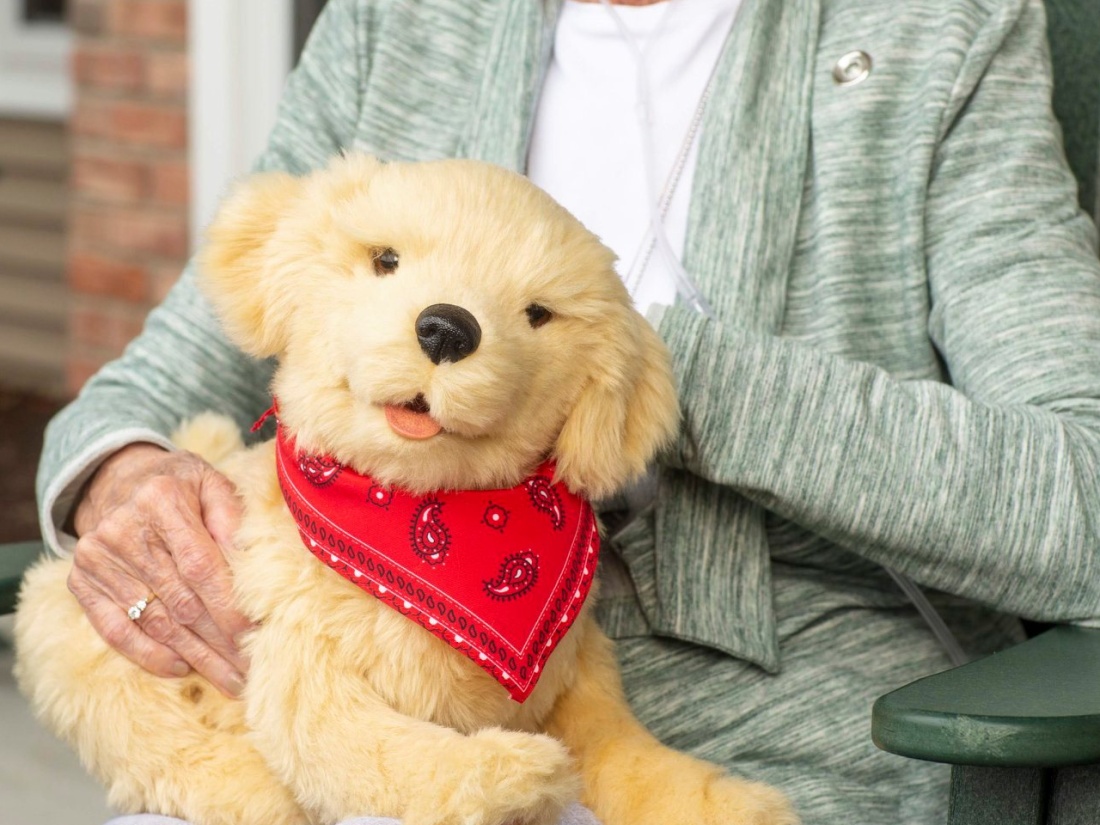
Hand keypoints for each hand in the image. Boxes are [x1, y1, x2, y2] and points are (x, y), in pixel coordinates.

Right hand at [69, 443, 251, 696]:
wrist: (117, 479)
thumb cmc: (179, 485)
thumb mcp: (212, 483)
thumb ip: (233, 518)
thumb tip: (255, 566)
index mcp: (161, 499)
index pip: (200, 566)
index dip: (228, 606)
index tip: (256, 637)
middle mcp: (122, 529)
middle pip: (180, 601)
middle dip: (220, 643)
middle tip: (251, 673)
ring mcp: (96, 558)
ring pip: (153, 622)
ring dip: (195, 657)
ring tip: (229, 680)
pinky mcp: (80, 582)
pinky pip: (115, 630)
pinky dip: (149, 655)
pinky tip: (183, 668)